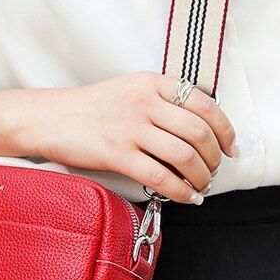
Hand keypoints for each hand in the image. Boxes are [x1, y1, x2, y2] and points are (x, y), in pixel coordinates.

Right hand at [0, 72, 237, 204]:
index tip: (231, 148)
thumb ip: (163, 101)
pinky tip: (185, 197)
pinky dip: (180, 191)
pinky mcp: (116, 153)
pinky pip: (160, 176)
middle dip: (215, 159)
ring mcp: (130, 127)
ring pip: (184, 156)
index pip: (206, 104)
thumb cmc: (91, 108)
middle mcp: (145, 101)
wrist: (48, 118)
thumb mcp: (130, 90)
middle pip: (199, 133)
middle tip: (214, 172)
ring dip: (200, 176)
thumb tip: (200, 130)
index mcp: (152, 82)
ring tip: (201, 186)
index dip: (226, 130)